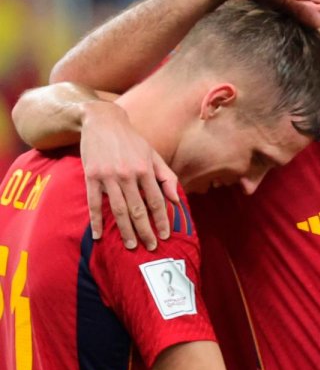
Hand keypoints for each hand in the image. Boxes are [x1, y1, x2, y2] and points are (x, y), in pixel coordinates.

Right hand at [79, 101, 178, 249]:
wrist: (103, 121)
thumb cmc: (132, 141)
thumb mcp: (153, 154)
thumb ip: (166, 177)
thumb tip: (176, 200)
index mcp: (145, 170)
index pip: (157, 201)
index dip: (162, 220)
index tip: (166, 235)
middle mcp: (128, 175)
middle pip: (138, 209)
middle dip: (145, 231)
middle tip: (150, 248)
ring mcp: (108, 177)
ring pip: (118, 210)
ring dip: (124, 230)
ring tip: (130, 245)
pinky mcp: (91, 176)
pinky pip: (93, 203)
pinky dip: (96, 220)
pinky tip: (99, 235)